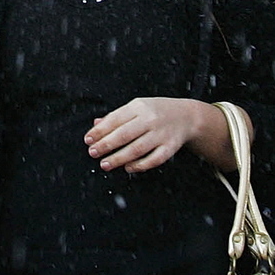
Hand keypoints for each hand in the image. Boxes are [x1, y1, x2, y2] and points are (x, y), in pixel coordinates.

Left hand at [84, 97, 212, 173]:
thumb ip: (116, 116)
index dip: (100, 131)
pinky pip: (154, 159)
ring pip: (137, 148)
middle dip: (106, 145)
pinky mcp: (170, 147)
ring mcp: (161, 134)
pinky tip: (128, 168)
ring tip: (105, 164)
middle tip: (93, 153)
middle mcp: (150, 120)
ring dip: (119, 158)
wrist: (187, 116)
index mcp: (138, 107)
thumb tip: (96, 125)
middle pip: (124, 134)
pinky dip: (140, 165)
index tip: (88, 140)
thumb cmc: (155, 111)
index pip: (115, 119)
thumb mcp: (136, 107)